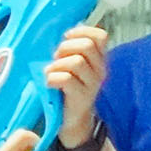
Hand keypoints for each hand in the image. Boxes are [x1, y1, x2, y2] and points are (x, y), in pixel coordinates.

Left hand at [46, 24, 112, 149]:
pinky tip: (50, 83)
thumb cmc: (68, 87)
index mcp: (99, 59)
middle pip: (87, 46)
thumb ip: (72, 49)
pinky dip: (53, 78)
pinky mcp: (81, 98)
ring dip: (58, 64)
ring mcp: (92, 84)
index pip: (100, 36)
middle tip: (56, 58)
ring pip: (76, 62)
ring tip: (51, 72)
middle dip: (66, 48)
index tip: (66, 38)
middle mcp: (100, 70)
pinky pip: (66, 79)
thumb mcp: (73, 65)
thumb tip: (65, 33)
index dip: (82, 31)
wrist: (73, 118)